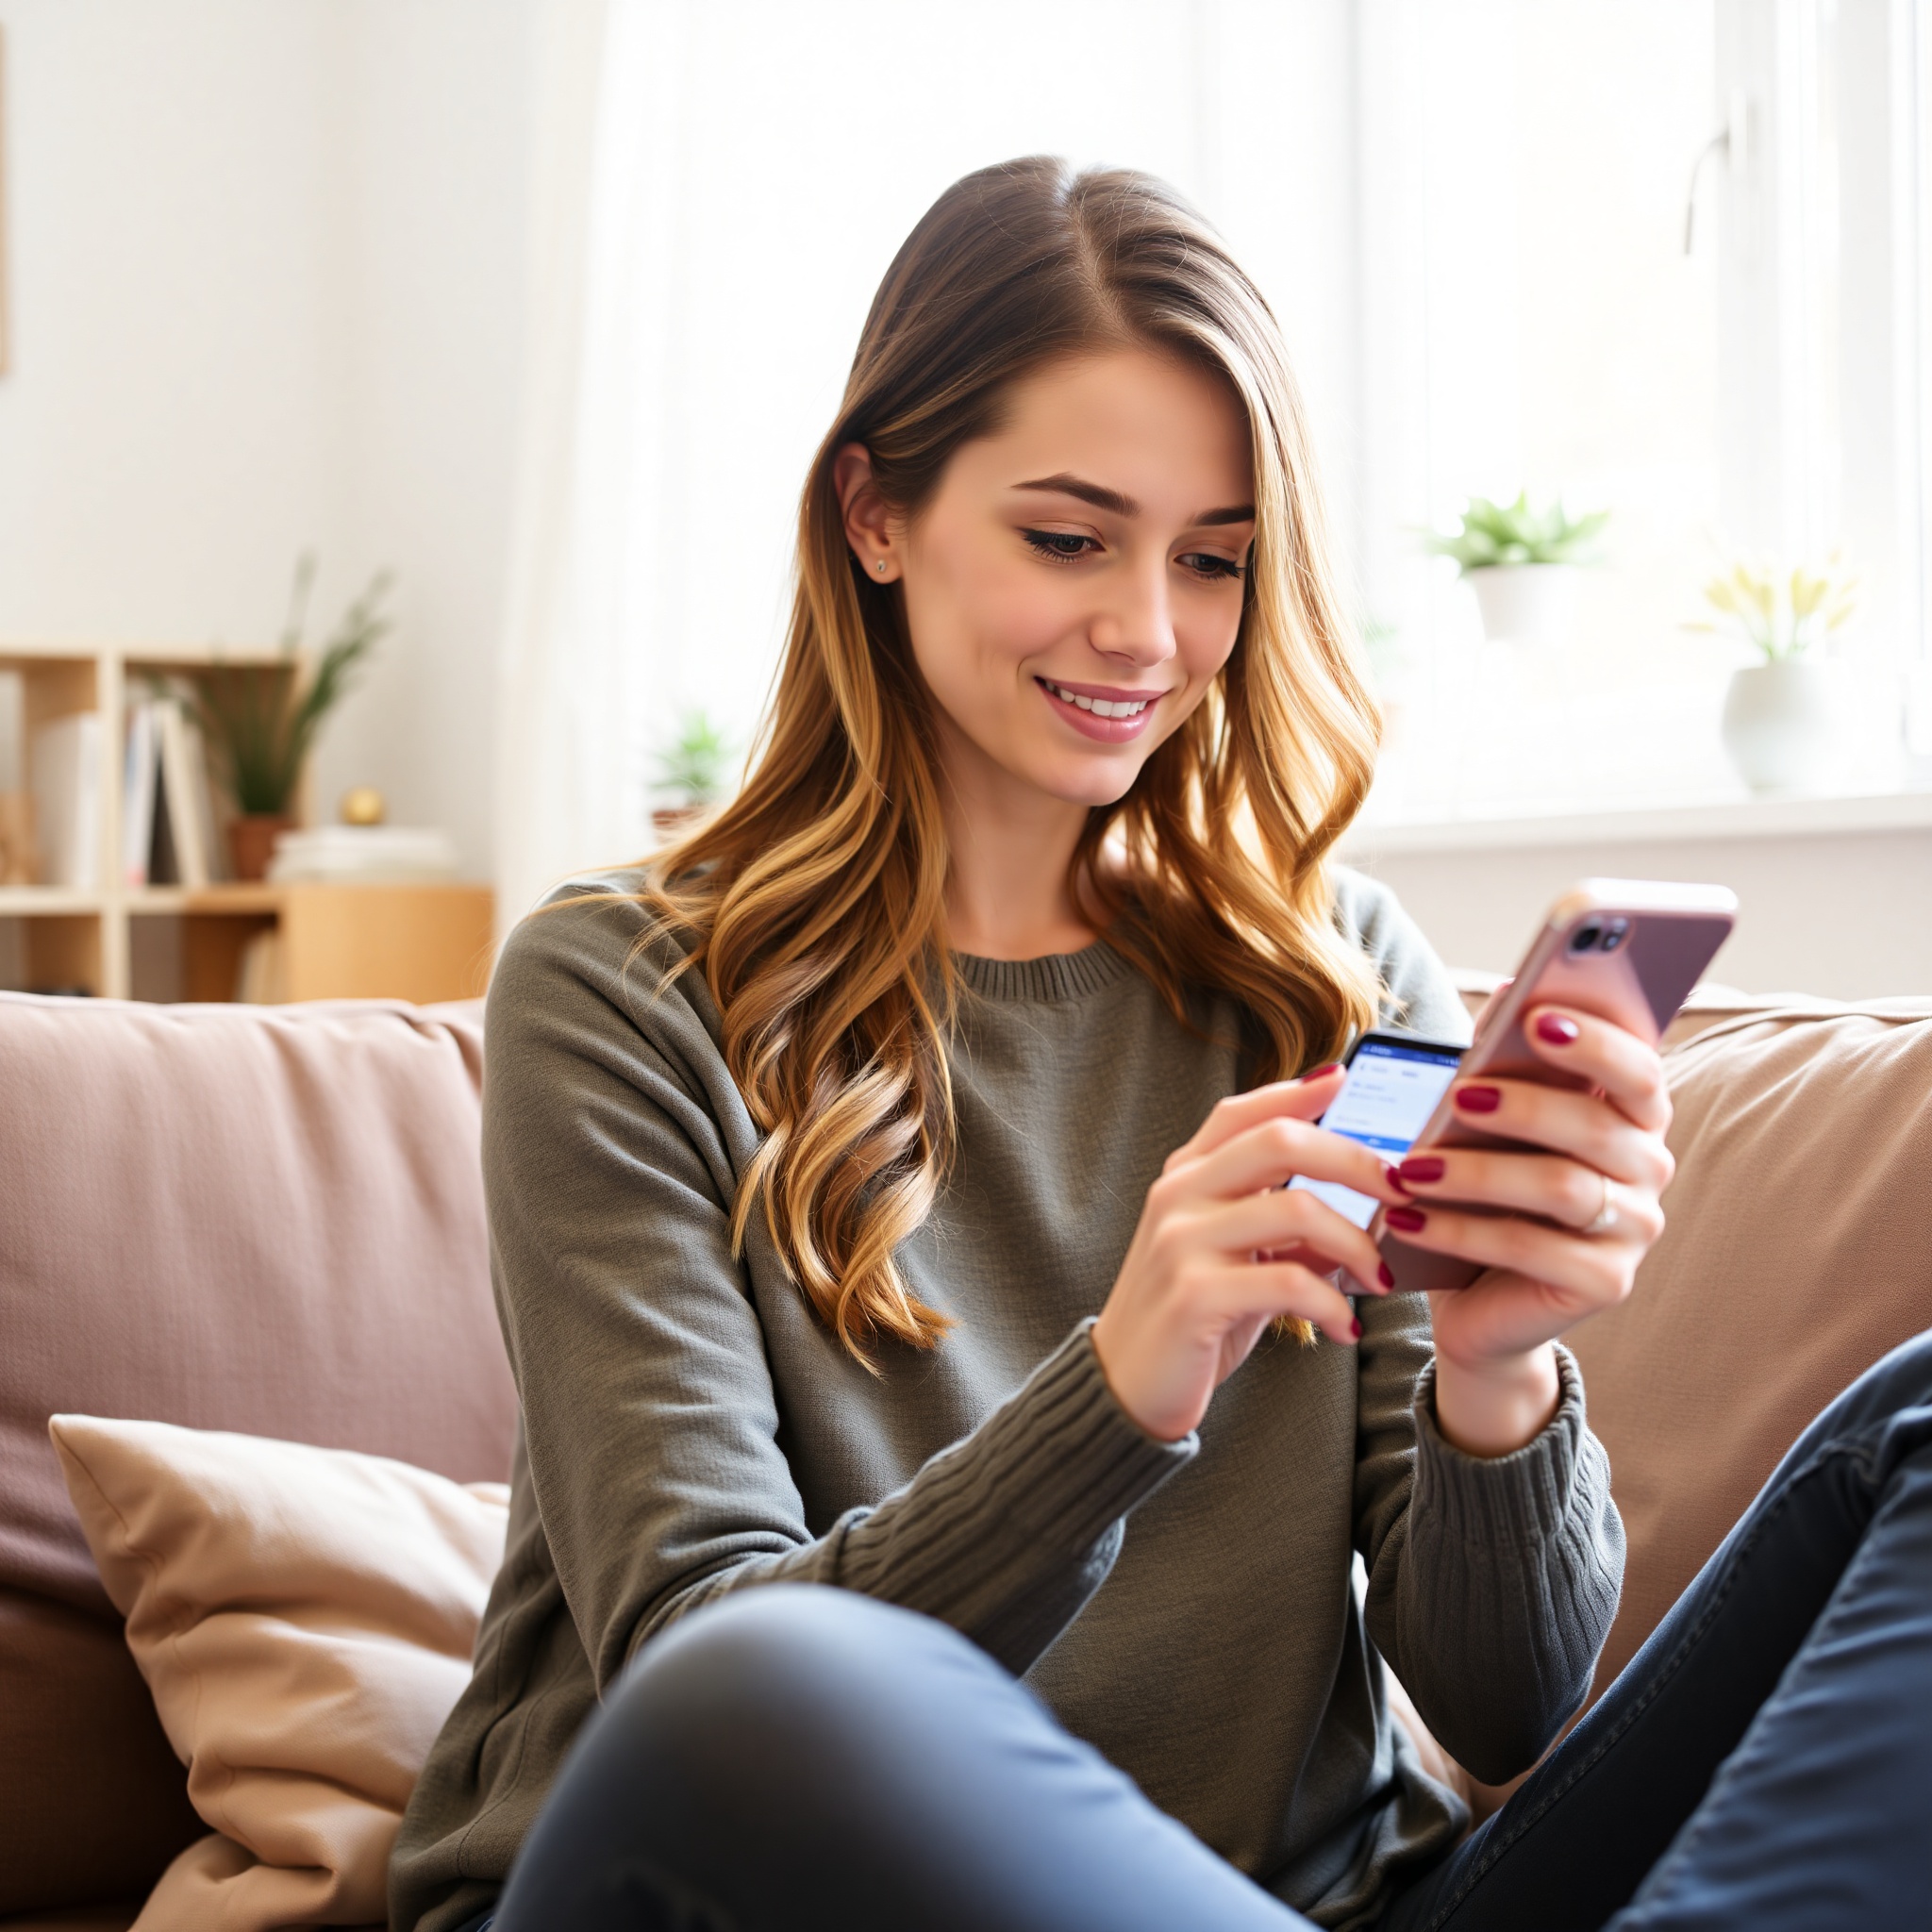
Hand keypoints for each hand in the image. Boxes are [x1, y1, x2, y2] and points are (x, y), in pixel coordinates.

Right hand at [1091, 1068, 1407, 1441]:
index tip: (1346, 1078)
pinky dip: (1333, 1304)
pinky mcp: (1194, 1295)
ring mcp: (1181, 1242)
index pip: (1241, 1112)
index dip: (1295, 1092)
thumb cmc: (1190, 1318)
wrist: (1124, 1387)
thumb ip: (1277, 1220)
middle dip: (1356, 1162)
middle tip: (1402, 1195)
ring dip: (1358, 1244)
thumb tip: (1360, 1200)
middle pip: (1280, 1142)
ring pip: (1296, 1209)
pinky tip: (1346, 1328)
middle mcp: (1178, 1196)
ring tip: (1381, 1279)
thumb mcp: (1232, 1256)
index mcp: (1185, 1177)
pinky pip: (1289, 1281)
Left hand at [1385, 1005, 1673, 1455]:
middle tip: (1458, 1097)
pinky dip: (1461, 1231)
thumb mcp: (1488, 1122)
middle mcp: (1648, 1167)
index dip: (1595, 1041)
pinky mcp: (1606, 1283)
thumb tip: (1509, 994)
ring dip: (1478, 1173)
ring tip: (1412, 1168)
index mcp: (1633, 1114)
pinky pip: (1531, 1250)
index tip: (1535, 1016)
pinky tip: (1407, 1219)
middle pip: (1597, 1126)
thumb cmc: (1487, 1187)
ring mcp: (1634, 1228)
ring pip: (1562, 1188)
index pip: (1637, 1069)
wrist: (1480, 1292)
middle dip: (1524, 1106)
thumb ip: (1503, 1062)